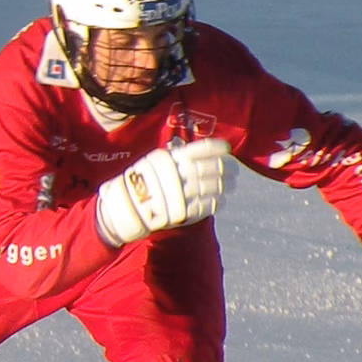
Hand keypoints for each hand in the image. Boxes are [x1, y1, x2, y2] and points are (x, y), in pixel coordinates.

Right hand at [95, 138, 229, 246]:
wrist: (126, 207)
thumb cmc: (142, 180)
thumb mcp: (155, 160)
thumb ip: (177, 155)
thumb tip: (201, 150)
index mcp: (171, 159)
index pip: (201, 149)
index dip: (218, 148)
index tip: (227, 148)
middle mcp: (178, 175)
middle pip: (211, 168)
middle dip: (227, 168)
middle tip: (235, 169)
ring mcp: (181, 195)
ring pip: (212, 187)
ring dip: (224, 185)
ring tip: (231, 184)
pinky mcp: (183, 213)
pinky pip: (205, 206)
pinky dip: (215, 202)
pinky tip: (220, 199)